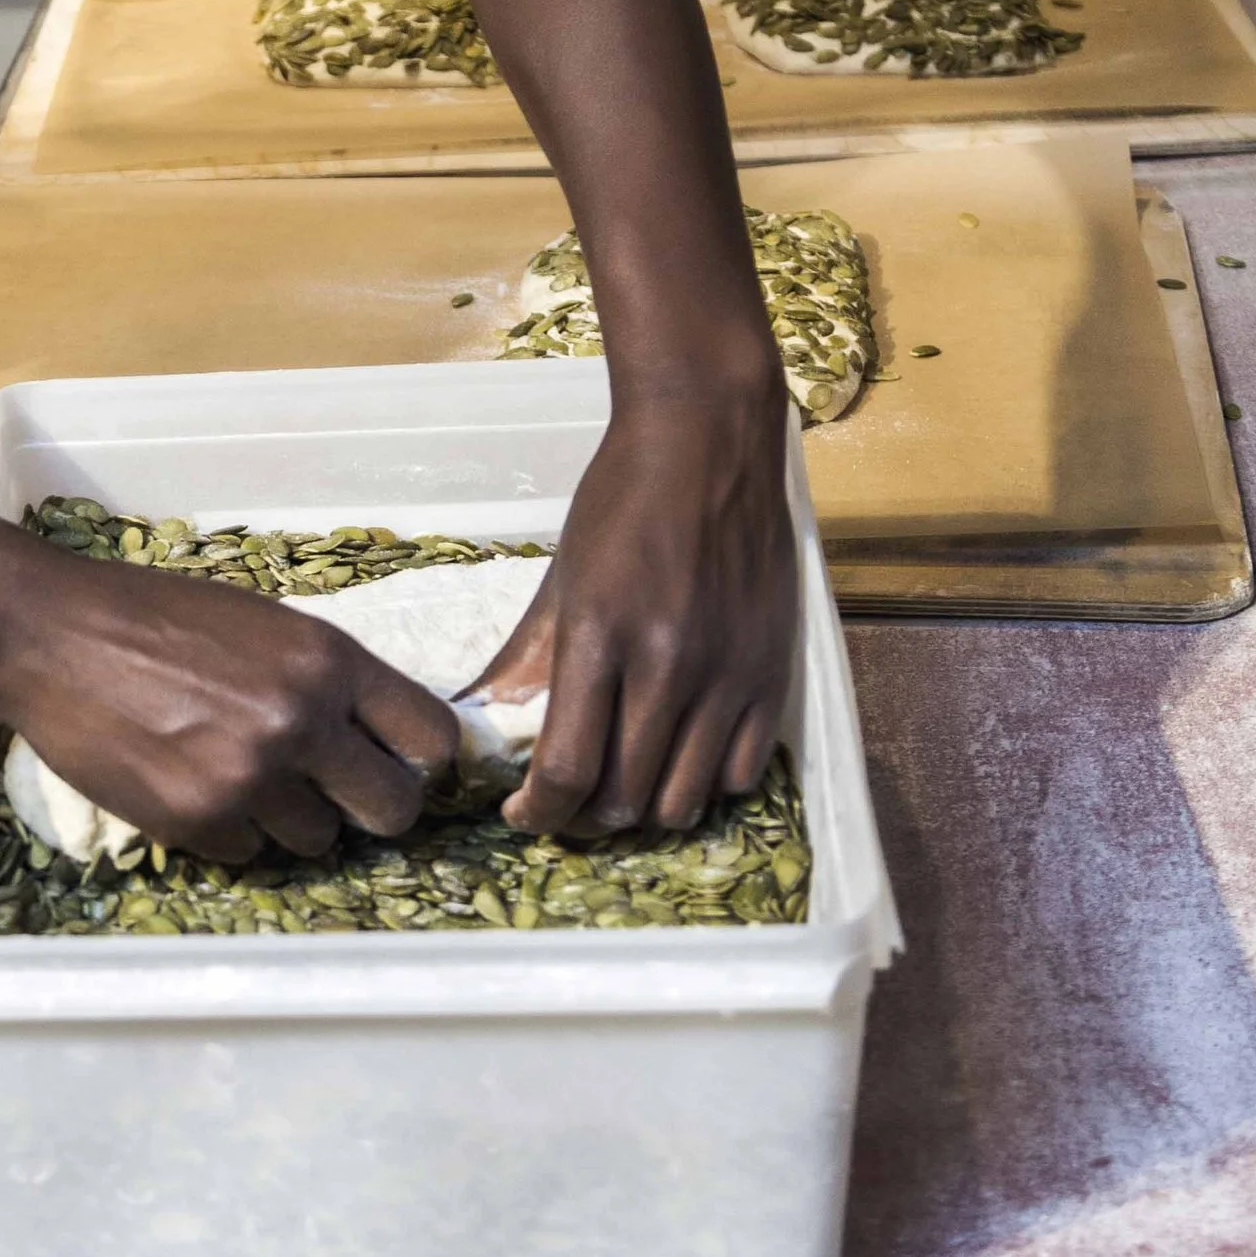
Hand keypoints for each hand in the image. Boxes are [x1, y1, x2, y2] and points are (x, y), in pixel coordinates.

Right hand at [0, 551, 457, 863]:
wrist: (50, 634)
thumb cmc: (153, 615)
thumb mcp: (262, 622)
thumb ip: (323, 676)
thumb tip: (376, 733)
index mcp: (327, 660)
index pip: (430, 738)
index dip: (417, 759)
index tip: (394, 762)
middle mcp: (300, 722)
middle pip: (390, 810)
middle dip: (367, 807)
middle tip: (332, 791)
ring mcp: (248, 777)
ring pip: (316, 840)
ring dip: (290, 819)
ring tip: (240, 774)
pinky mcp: (196, 820)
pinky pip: (247, 852)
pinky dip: (229, 829)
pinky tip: (192, 782)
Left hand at [487, 385, 795, 836]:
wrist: (709, 439)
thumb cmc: (622, 498)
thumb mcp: (561, 575)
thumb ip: (527, 657)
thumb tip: (485, 720)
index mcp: (601, 636)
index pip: (567, 769)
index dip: (539, 813)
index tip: (523, 815)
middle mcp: (669, 666)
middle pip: (624, 797)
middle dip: (584, 817)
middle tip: (567, 803)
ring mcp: (728, 674)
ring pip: (684, 800)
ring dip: (645, 808)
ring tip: (624, 784)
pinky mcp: (771, 672)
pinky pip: (739, 773)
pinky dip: (704, 783)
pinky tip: (680, 756)